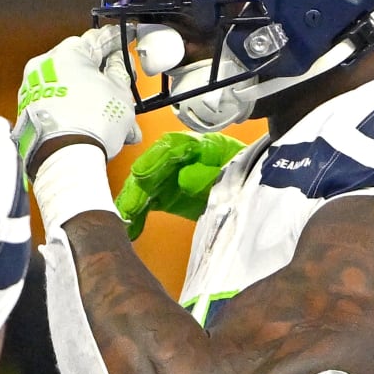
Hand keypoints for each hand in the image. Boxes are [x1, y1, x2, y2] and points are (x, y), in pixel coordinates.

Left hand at [12, 27, 140, 174]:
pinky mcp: (29, 112)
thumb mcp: (120, 93)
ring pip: (72, 90)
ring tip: (119, 124)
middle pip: (82, 67)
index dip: (116, 40)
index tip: (125, 38)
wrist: (63, 160)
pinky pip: (60, 104)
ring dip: (95, 103)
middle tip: (124, 86)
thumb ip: (119, 71)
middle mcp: (45, 67)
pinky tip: (97, 129)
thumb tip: (116, 61)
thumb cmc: (92, 124)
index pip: (97, 39)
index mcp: (67, 53)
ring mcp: (34, 90)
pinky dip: (77, 112)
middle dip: (106, 80)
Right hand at [114, 130, 244, 238]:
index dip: (153, 161)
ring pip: (143, 187)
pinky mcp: (163, 196)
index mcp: (194, 144)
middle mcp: (174, 159)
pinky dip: (137, 216)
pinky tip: (131, 228)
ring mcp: (167, 178)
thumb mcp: (232, 168)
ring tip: (126, 220)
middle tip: (128, 206)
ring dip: (132, 203)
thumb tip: (183, 179)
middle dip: (137, 188)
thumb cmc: (242, 170)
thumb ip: (209, 173)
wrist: (247, 184)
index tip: (141, 175)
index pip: (169, 148)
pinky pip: (146, 204)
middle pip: (149, 169)